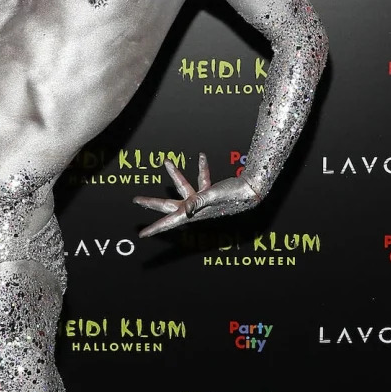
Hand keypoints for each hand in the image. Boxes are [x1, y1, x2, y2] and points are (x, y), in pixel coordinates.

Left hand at [134, 155, 258, 236]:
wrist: (254, 191)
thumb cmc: (235, 195)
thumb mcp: (214, 197)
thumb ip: (198, 202)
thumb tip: (186, 209)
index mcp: (193, 213)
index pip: (169, 222)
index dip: (155, 229)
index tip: (142, 234)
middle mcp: (194, 209)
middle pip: (167, 205)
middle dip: (152, 202)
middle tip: (136, 199)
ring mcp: (202, 201)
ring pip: (183, 188)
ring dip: (175, 175)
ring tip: (166, 161)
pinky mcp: (210, 193)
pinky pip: (202, 181)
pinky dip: (202, 170)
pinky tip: (201, 157)